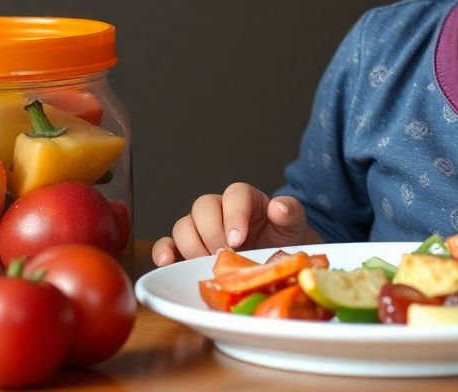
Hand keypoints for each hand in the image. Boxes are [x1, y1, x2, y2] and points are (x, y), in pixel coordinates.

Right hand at [151, 182, 320, 265]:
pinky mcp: (186, 251)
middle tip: (222, 254)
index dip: (234, 214)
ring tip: (204, 262)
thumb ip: (290, 212)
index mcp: (246, 199)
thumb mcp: (294, 225)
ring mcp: (201, 230)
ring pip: (183, 225)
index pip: (235, 194)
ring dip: (191, 244)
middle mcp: (219, 210)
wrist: (276, 263)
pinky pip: (167, 245)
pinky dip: (163, 251)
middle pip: (203, 207)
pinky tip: (166, 262)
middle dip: (211, 232)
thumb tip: (278, 206)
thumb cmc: (283, 240)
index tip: (237, 238)